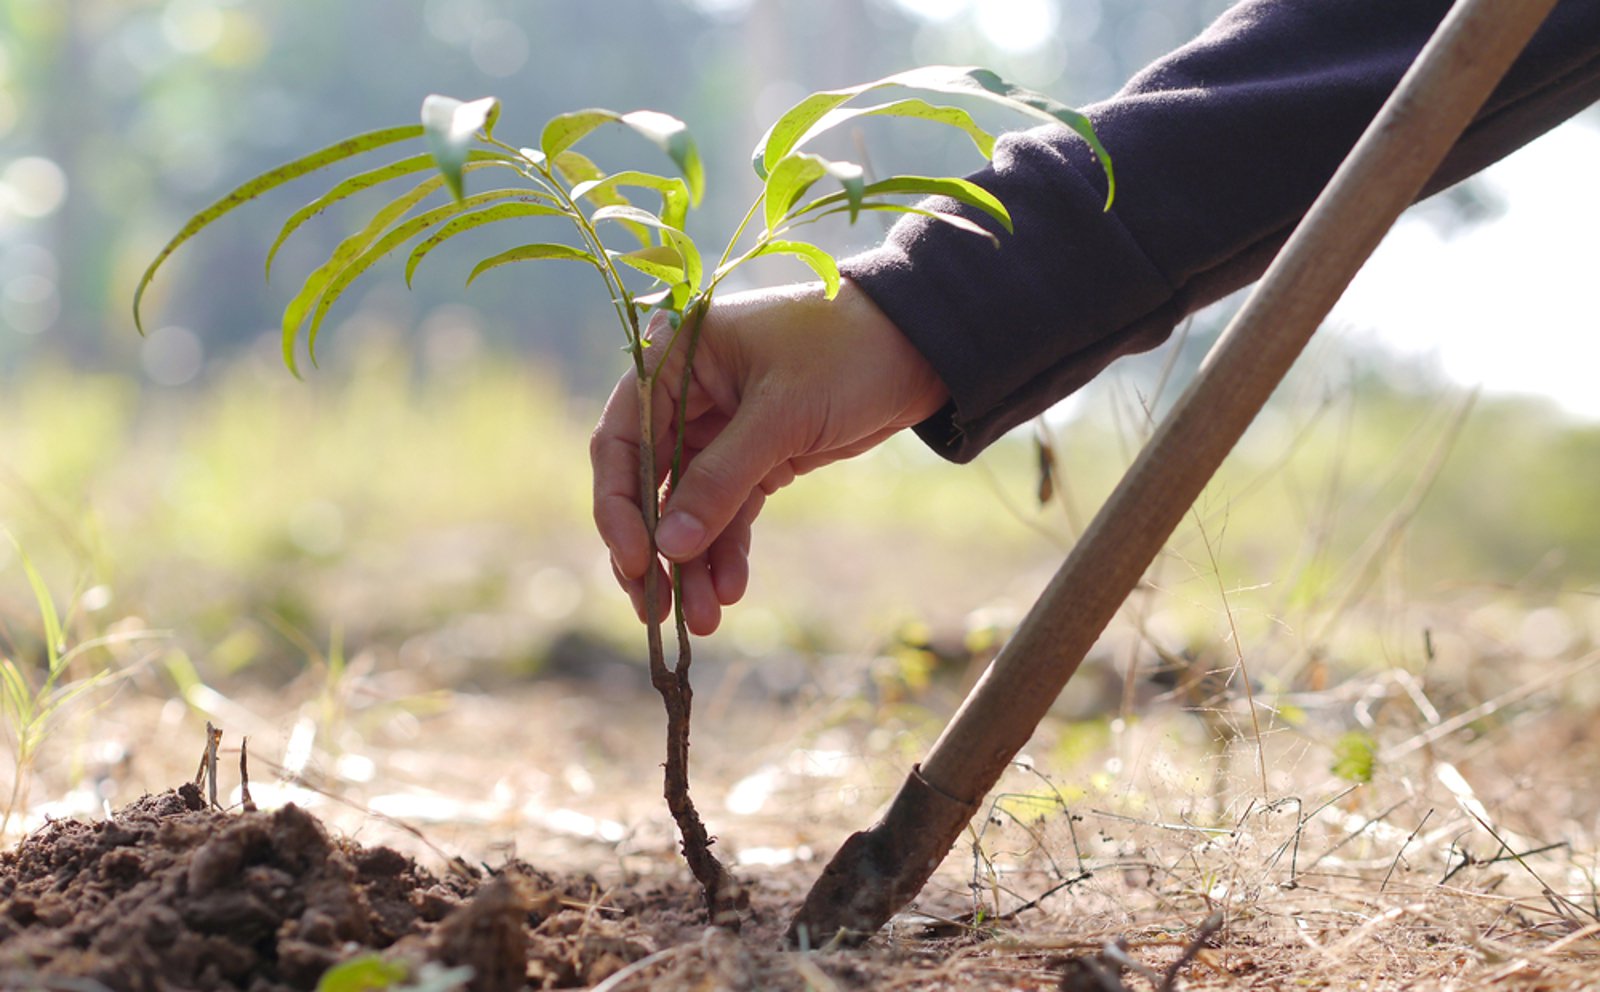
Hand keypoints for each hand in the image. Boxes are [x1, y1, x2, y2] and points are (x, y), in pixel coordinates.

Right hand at [591, 278, 948, 634]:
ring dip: (692, 564)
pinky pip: (729, 512)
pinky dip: (727, 551)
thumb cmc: (846, 353)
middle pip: (648, 483)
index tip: (637, 560)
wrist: (922, 347)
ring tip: (703, 619)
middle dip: (655, 549)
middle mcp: (687, 396)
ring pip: (690, 508)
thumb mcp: (780, 415)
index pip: (621, 439)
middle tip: (655, 609)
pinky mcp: (758, 458)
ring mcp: (721, 430)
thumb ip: (720, 480)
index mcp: (674, 359)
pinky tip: (730, 590)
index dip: (619, 505)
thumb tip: (668, 548)